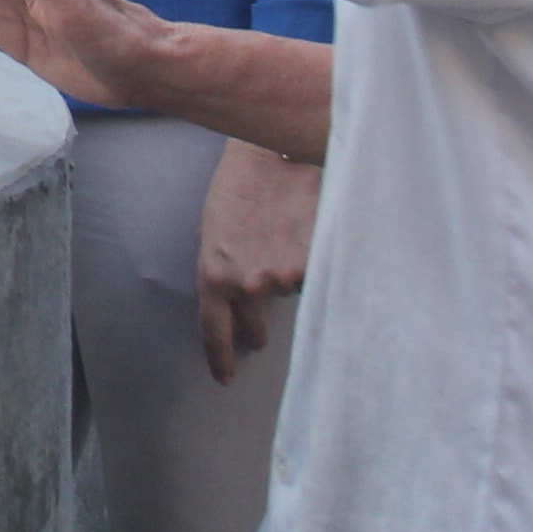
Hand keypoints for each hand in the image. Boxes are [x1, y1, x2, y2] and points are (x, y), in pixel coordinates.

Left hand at [195, 142, 319, 382]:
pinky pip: (318, 277)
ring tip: (286, 237)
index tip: (225, 378)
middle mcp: (249, 284)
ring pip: (292, 295)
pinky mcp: (316, 263)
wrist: (274, 153)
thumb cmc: (240, 187)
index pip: (215, 332)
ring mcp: (285, 277)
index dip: (221, 358)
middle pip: (257, 327)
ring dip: (290, 277)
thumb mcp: (215, 233)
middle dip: (259, 323)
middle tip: (264, 299)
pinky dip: (316, 263)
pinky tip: (308, 233)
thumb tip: (240, 303)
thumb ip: (224, 272)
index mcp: (214, 276)